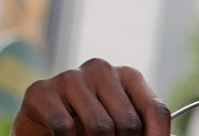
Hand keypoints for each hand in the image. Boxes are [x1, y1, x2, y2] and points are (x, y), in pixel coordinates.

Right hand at [11, 58, 171, 134]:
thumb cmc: (93, 124)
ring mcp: (70, 76)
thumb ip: (147, 130)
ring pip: (99, 127)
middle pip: (128, 123)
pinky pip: (64, 127)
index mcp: (127, 75)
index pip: (156, 111)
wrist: (46, 122)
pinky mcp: (42, 90)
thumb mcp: (124, 125)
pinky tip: (64, 135)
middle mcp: (100, 69)